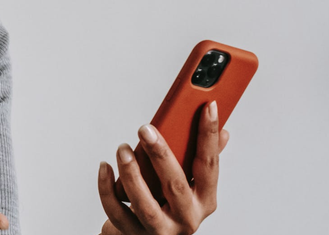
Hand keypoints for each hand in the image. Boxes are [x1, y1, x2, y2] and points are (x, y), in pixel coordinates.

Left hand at [97, 102, 229, 234]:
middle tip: (145, 129)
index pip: (209, 166)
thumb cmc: (168, 204)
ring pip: (144, 203)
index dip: (209, 136)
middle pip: (175, 186)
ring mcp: (160, 229)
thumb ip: (203, 161)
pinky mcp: (133, 233)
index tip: (207, 107)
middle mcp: (186, 218)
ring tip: (122, 149)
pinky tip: (104, 167)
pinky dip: (107, 189)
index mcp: (204, 201)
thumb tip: (223, 132)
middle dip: (160, 155)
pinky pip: (116, 211)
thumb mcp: (190, 185)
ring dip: (131, 173)